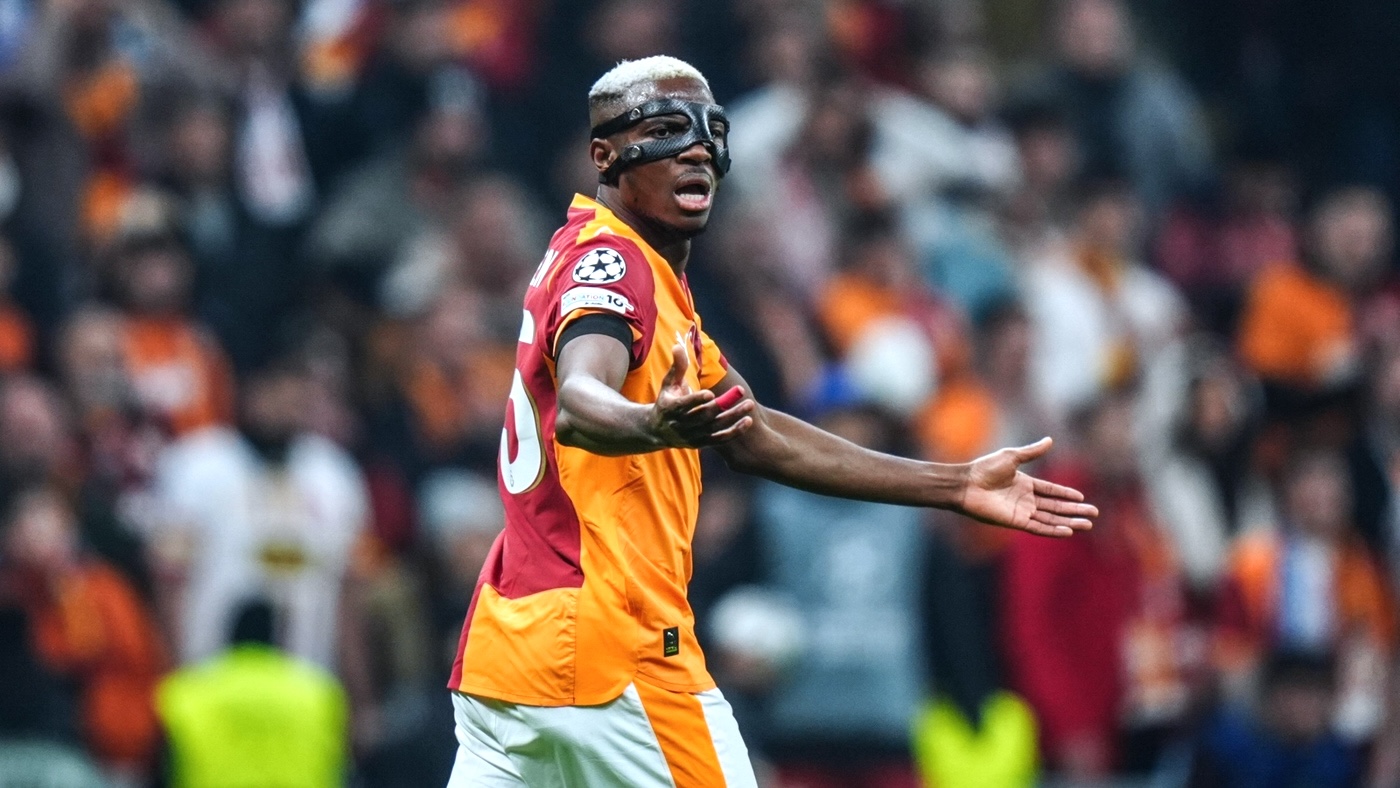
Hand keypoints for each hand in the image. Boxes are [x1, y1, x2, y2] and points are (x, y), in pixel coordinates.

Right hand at [650, 343, 754, 447]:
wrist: (657, 430)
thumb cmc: (667, 400)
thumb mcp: (668, 383)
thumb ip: (677, 366)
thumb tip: (678, 346)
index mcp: (671, 408)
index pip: (684, 405)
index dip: (697, 400)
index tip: (711, 393)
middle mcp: (681, 424)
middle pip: (704, 416)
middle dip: (723, 403)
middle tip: (741, 390)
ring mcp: (691, 435)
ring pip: (715, 427)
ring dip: (733, 417)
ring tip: (749, 404)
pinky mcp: (701, 443)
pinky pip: (720, 439)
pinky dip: (734, 432)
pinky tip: (748, 421)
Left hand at [958, 437, 1096, 536]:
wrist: (966, 484)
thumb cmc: (984, 469)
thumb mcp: (1012, 456)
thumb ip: (1032, 451)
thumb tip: (1050, 439)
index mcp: (1025, 484)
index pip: (1051, 491)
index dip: (1066, 495)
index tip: (1082, 498)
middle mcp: (1025, 499)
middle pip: (1055, 507)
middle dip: (1074, 511)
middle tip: (1094, 514)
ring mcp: (1021, 511)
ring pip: (1050, 519)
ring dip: (1069, 522)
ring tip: (1087, 525)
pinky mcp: (1015, 522)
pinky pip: (1038, 527)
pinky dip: (1053, 530)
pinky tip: (1068, 531)